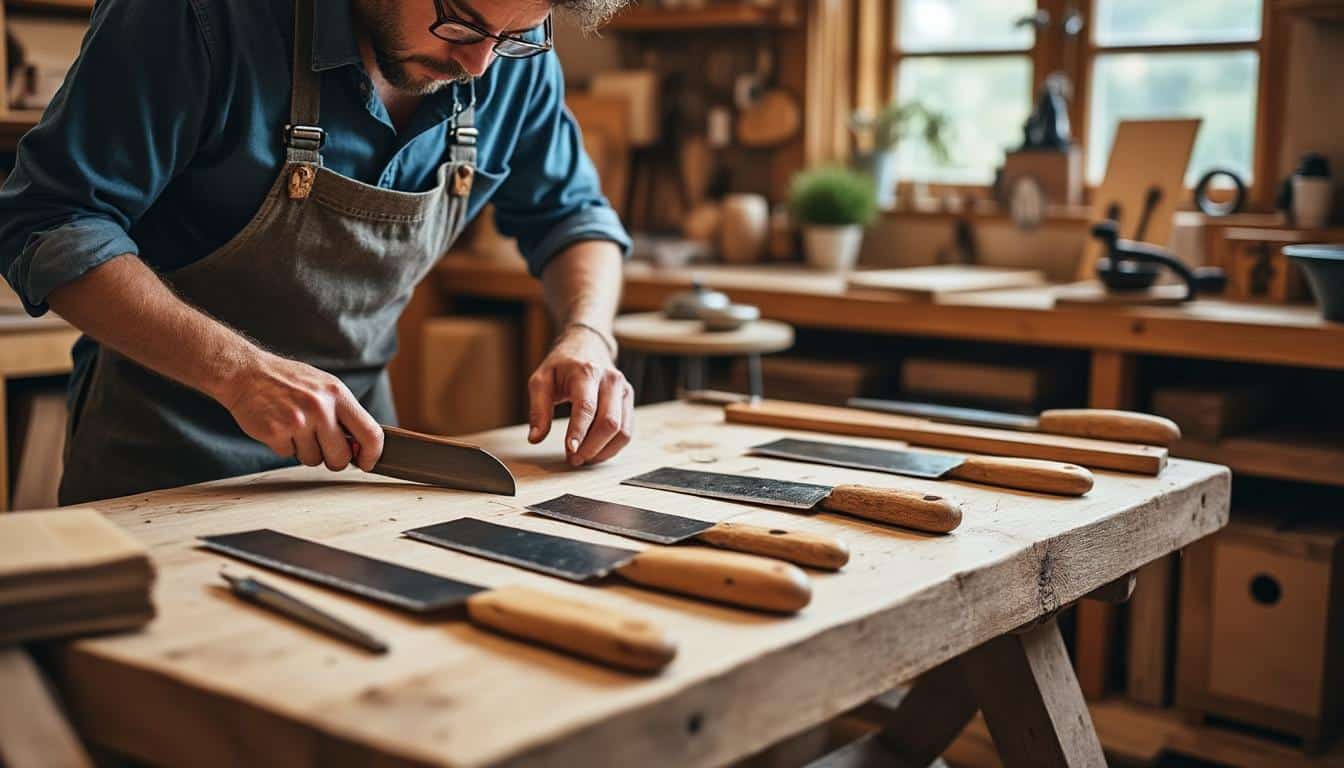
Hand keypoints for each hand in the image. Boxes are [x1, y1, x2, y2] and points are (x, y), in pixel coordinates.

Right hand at [218, 352, 384, 471]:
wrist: (246, 373)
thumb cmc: (289, 381)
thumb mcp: (325, 387)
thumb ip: (344, 413)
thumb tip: (362, 446)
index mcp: (338, 394)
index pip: (370, 432)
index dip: (372, 454)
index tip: (367, 462)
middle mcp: (320, 407)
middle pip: (342, 456)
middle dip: (334, 460)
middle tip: (324, 448)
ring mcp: (297, 421)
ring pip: (314, 460)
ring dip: (306, 451)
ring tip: (296, 427)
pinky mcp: (275, 432)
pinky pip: (289, 455)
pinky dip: (285, 446)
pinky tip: (279, 426)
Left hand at [527, 326, 632, 465]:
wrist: (586, 346)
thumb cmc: (562, 365)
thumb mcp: (541, 380)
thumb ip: (538, 410)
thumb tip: (535, 438)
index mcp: (587, 371)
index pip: (587, 406)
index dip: (579, 431)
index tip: (570, 450)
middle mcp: (611, 380)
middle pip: (609, 422)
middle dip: (591, 447)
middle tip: (573, 459)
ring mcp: (624, 390)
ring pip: (622, 430)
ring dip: (603, 451)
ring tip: (583, 458)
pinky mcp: (629, 400)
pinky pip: (627, 431)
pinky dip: (612, 447)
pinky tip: (596, 452)